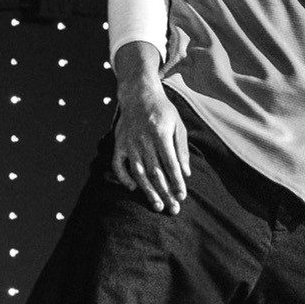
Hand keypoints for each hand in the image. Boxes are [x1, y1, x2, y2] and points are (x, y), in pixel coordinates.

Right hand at [111, 81, 190, 214]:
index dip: (176, 182)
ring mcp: (129, 142)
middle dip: (165, 192)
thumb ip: (181, 149)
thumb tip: (186, 174)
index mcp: (160, 133)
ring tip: (157, 206)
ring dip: (148, 191)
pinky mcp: (118, 143)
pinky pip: (118, 164)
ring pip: (138, 172)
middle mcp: (143, 139)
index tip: (182, 196)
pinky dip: (123, 177)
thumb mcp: (178, 124)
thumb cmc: (163, 111)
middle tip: (172, 209)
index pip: (170, 164)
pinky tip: (133, 188)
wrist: (139, 94)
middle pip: (155, 172)